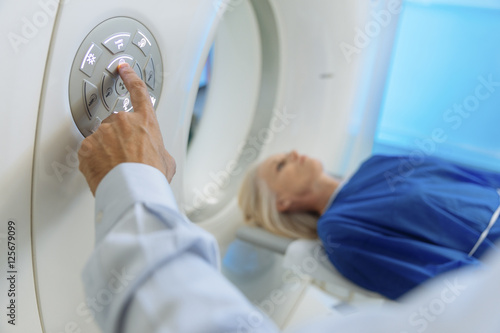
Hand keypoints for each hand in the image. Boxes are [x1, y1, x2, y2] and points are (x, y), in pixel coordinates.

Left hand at [78, 63, 175, 195]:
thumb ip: (158, 149)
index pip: (138, 91)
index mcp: (145, 121)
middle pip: (117, 124)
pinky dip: (94, 160)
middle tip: (126, 158)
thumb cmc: (151, 176)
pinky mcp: (86, 146)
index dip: (130, 77)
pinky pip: (89, 151)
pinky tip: (105, 170)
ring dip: (106, 150)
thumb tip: (155, 155)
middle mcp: (122, 121)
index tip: (123, 69)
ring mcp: (102, 133)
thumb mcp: (167, 160)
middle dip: (119, 138)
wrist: (133, 190)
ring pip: (101, 138)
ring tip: (117, 168)